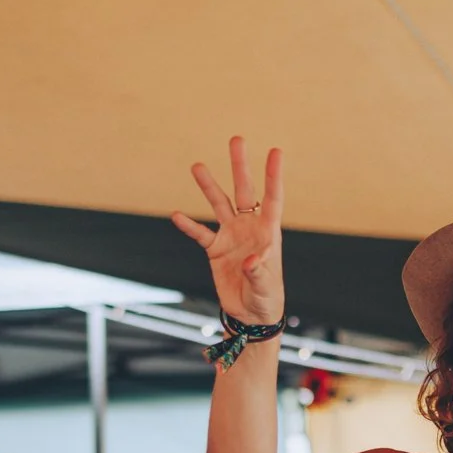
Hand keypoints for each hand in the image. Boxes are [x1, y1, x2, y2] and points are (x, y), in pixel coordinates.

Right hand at [170, 136, 284, 324]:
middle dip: (240, 166)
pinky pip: (200, 234)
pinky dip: (189, 226)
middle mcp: (249, 227)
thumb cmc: (266, 298)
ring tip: (197, 166)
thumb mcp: (265, 287)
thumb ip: (258, 272)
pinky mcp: (215, 250)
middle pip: (244, 191)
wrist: (250, 313)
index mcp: (268, 232)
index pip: (272, 198)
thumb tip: (251, 261)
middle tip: (236, 140)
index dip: (273, 176)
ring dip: (208, 187)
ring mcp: (231, 236)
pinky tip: (177, 214)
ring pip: (219, 204)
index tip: (275, 151)